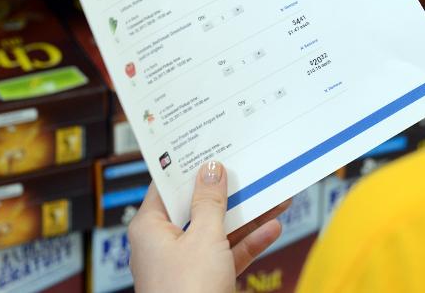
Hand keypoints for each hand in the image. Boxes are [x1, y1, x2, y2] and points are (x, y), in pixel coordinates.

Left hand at [128, 161, 288, 292]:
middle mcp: (165, 243)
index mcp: (150, 227)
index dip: (190, 166)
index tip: (211, 146)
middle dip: (228, 191)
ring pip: (218, 229)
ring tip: (274, 194)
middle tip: (250, 168)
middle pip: (198, 207)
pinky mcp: (206, 279)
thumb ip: (210, 202)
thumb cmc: (185, 292)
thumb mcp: (204, 237)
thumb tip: (210, 170)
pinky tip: (272, 227)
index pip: (168, 186)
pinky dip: (250, 242)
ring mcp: (186, 263)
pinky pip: (229, 253)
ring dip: (246, 215)